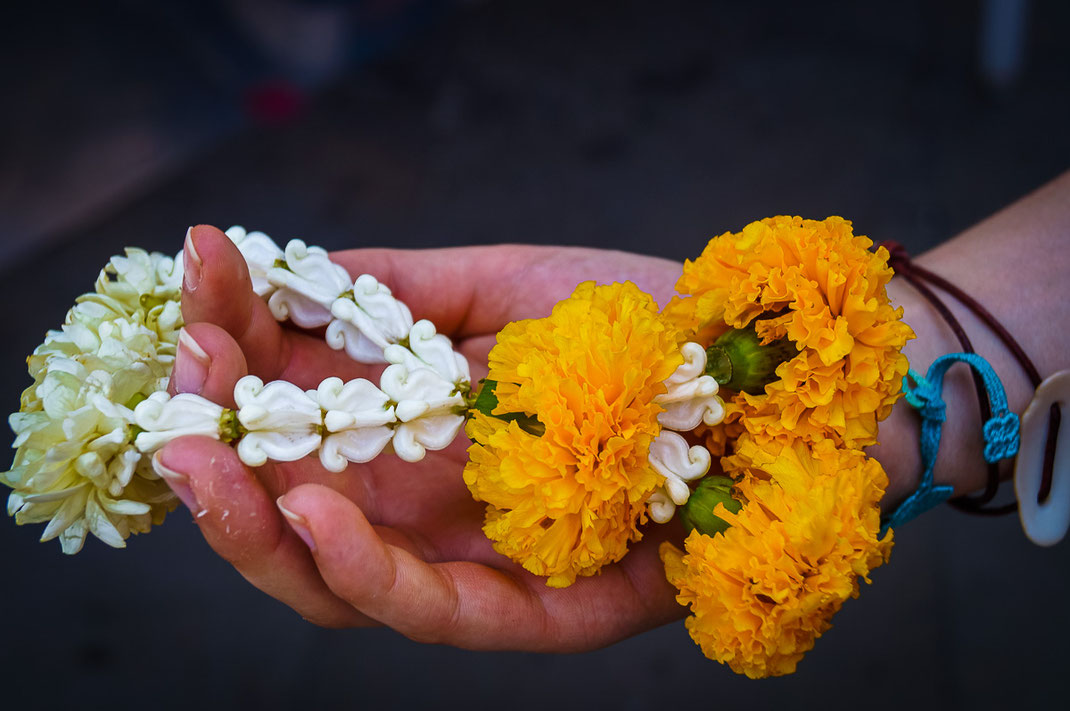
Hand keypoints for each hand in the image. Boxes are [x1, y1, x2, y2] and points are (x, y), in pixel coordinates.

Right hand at [154, 225, 687, 650]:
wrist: (762, 376)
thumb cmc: (636, 329)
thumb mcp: (509, 287)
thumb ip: (407, 291)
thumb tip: (299, 272)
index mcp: (409, 430)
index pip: (289, 410)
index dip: (232, 349)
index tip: (200, 270)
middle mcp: (422, 502)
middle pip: (285, 503)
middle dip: (215, 443)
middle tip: (180, 380)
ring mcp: (470, 562)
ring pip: (328, 576)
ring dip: (252, 519)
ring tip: (202, 451)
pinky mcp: (533, 611)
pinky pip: (428, 608)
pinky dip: (359, 568)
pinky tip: (314, 509)